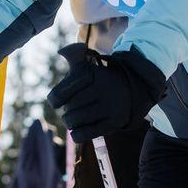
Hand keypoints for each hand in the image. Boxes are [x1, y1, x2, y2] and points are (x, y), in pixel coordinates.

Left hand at [47, 43, 163, 142]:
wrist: (132, 89)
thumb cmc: (100, 79)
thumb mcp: (89, 64)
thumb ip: (73, 55)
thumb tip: (61, 52)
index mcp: (90, 74)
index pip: (60, 94)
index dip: (54, 100)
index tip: (57, 101)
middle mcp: (101, 89)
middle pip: (68, 108)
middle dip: (67, 110)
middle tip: (72, 108)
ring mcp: (109, 106)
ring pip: (75, 121)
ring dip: (70, 122)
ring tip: (74, 118)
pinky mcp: (114, 122)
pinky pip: (86, 134)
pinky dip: (77, 135)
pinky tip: (77, 130)